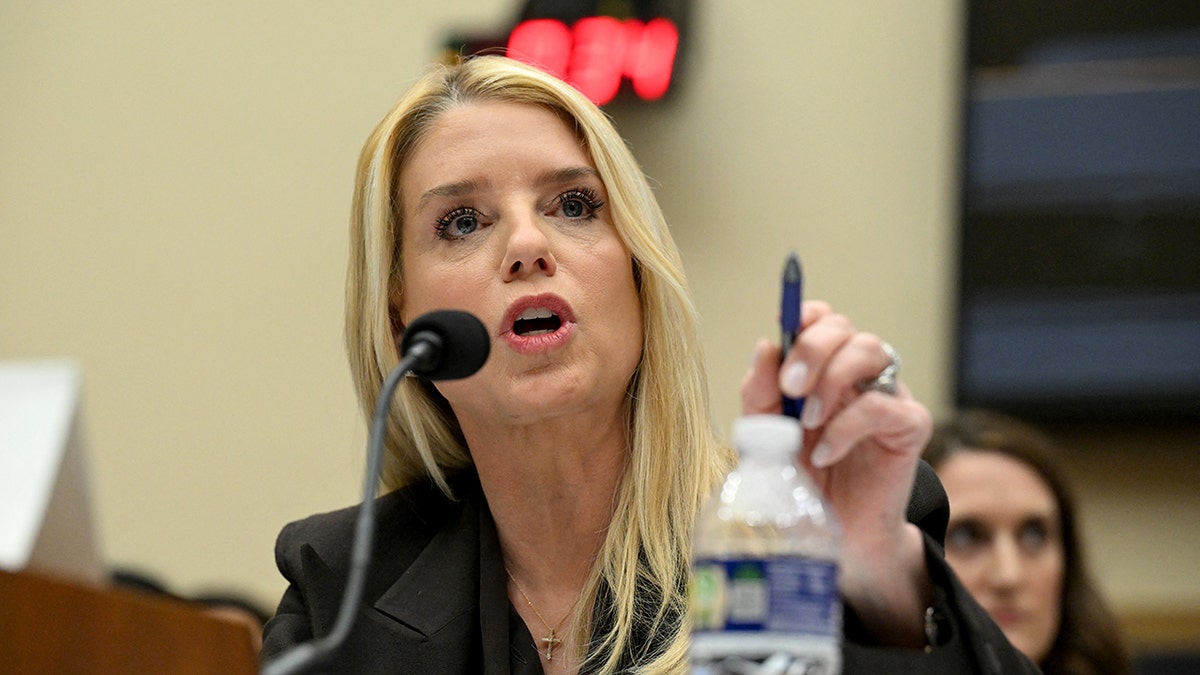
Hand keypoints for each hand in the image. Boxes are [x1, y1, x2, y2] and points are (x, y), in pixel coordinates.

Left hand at [740, 300, 933, 645]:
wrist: (838, 538)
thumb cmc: (804, 481)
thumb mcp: (766, 437)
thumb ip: (761, 395)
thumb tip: (766, 347)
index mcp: (822, 368)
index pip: (821, 319)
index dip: (804, 315)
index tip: (783, 331)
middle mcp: (858, 374)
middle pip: (844, 328)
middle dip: (812, 348)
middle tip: (790, 387)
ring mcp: (887, 394)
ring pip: (871, 350)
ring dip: (832, 379)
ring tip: (807, 421)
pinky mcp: (910, 427)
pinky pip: (884, 406)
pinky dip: (848, 425)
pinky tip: (826, 452)